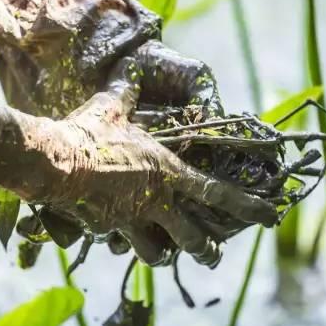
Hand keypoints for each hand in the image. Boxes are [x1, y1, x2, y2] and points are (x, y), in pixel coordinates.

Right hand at [0, 58, 277, 265]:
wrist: (56, 162)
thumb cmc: (91, 132)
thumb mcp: (112, 106)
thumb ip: (126, 90)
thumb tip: (128, 68)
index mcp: (166, 171)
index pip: (216, 192)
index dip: (246, 207)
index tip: (270, 217)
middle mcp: (156, 201)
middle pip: (193, 236)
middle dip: (207, 250)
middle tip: (214, 257)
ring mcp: (131, 220)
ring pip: (157, 252)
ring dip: (163, 253)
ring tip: (165, 253)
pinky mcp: (107, 229)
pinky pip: (118, 241)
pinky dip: (120, 240)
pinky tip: (114, 235)